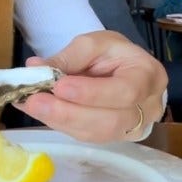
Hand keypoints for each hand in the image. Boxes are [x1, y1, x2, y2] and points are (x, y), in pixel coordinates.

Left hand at [18, 31, 166, 142]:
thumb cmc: (114, 53)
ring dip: (60, 121)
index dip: (92, 93)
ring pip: (96, 133)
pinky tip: (40, 112)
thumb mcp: (94, 43)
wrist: (123, 69)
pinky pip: (86, 136)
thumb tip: (36, 68)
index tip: (59, 86)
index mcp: (149, 76)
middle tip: (35, 101)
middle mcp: (147, 108)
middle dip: (68, 112)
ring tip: (31, 105)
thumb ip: (67, 57)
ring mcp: (132, 128)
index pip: (125, 91)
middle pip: (110, 121)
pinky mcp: (113, 138)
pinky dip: (61, 124)